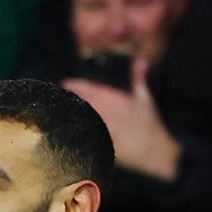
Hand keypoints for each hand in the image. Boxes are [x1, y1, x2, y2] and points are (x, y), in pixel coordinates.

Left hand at [62, 58, 180, 181]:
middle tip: (55, 96)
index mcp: (117, 101)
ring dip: (70, 116)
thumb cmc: (150, 125)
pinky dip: (75, 133)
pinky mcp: (102, 143)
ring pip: (83, 119)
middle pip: (83, 104)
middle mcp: (109, 113)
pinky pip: (85, 137)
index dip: (77, 86)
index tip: (65, 82)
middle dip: (70, 100)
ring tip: (55, 112)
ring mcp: (105, 129)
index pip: (92, 90)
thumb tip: (141, 60)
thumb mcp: (145, 100)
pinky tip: (63, 132)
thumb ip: (139, 79)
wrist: (155, 151)